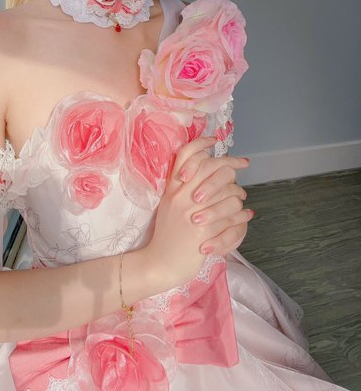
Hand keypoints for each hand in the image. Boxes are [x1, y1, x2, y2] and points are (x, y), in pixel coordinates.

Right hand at [176, 137, 252, 255]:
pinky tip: (246, 216)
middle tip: (241, 165)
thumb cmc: (168, 235)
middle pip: (211, 166)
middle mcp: (180, 197)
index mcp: (172, 188)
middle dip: (231, 164)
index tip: (214, 140)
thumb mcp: (169, 204)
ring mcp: (192, 214)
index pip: (185, 155)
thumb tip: (203, 167)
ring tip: (241, 198)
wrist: (160, 264)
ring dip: (239, 194)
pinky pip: (232, 217)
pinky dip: (242, 216)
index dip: (201, 143)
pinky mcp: (203, 232)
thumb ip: (181, 186)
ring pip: (227, 192)